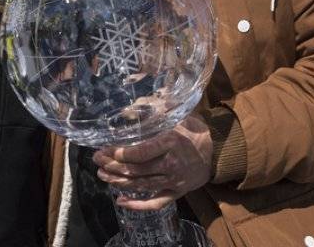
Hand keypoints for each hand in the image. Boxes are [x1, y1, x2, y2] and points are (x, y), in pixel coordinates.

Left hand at [93, 114, 212, 210]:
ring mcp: (174, 181)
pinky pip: (156, 203)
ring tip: (102, 175)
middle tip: (97, 160)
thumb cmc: (193, 129)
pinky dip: (138, 205)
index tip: (106, 150)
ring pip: (142, 186)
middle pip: (137, 170)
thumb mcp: (176, 113)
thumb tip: (127, 108)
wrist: (216, 151)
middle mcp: (172, 164)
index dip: (121, 153)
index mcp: (171, 142)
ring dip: (119, 182)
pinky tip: (121, 201)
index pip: (141, 152)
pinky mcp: (177, 193)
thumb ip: (153, 109)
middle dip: (113, 166)